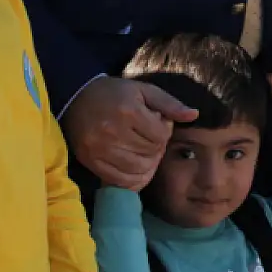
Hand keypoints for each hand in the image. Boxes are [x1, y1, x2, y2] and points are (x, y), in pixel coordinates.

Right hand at [62, 77, 196, 190]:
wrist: (77, 96)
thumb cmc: (115, 93)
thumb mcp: (143, 90)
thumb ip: (170, 104)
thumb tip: (194, 115)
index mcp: (129, 111)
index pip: (160, 136)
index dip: (164, 133)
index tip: (157, 125)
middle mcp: (113, 131)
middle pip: (150, 153)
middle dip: (156, 148)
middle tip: (150, 139)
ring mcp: (99, 149)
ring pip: (137, 169)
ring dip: (146, 164)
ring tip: (143, 151)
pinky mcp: (90, 161)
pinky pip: (119, 181)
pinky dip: (132, 179)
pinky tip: (135, 167)